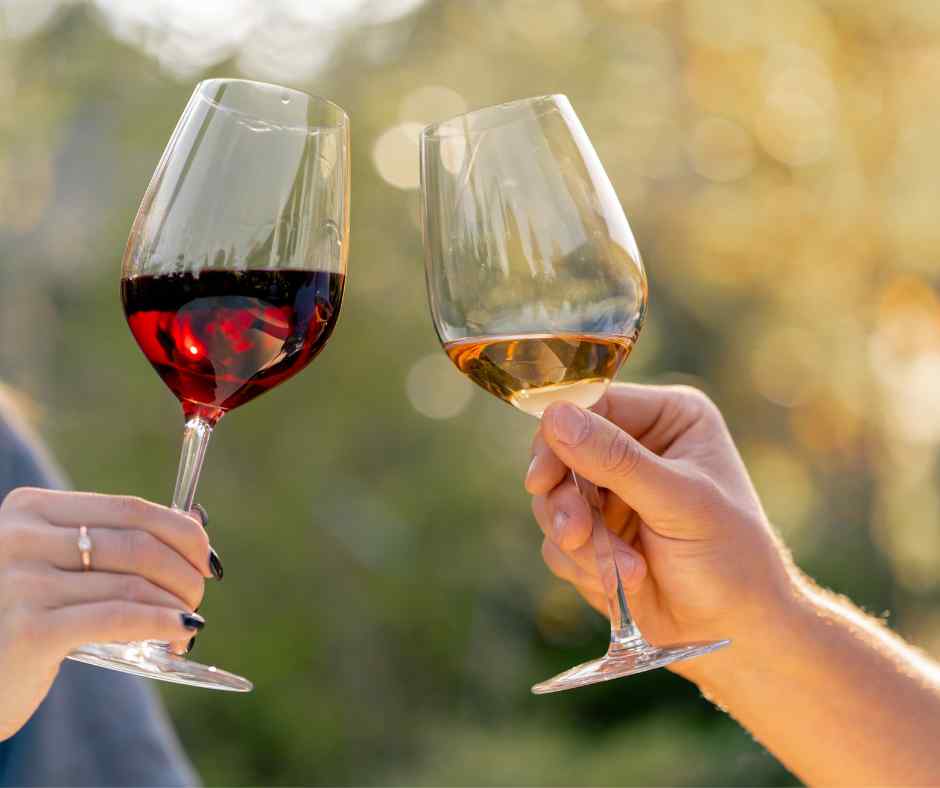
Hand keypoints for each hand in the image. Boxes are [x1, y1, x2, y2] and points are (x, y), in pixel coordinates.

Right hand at [0, 488, 213, 740]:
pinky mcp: (29, 630)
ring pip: (131, 584)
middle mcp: (20, 538)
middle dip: (183, 572)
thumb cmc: (26, 615)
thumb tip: (193, 521)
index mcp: (32, 509)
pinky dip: (159, 622)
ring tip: (189, 623)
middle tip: (198, 596)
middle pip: (136, 545)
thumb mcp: (62, 567)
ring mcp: (21, 582)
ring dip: (176, 604)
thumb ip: (118, 542)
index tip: (206, 557)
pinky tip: (180, 632)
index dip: (181, 531)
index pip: (130, 509)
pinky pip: (117, 618)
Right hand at [525, 384, 795, 679]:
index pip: (593, 407)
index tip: (541, 478)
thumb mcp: (679, 502)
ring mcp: (612, 493)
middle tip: (574, 533)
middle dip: (565, 501)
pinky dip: (583, 565)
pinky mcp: (595, 535)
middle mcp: (636, 448)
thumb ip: (617, 460)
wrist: (738, 633)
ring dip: (578, 540)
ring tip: (621, 571)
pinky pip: (558, 541)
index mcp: (667, 419)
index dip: (558, 438)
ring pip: (553, 501)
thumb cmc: (731, 558)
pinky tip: (625, 582)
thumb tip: (555, 415)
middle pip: (561, 453)